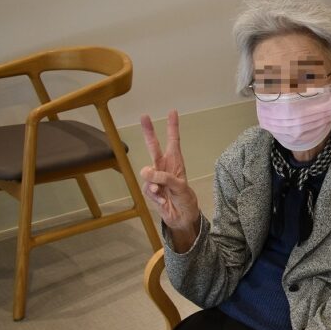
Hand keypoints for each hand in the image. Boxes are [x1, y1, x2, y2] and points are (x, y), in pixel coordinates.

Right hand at [140, 110, 200, 247]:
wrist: (182, 218)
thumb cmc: (186, 200)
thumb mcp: (180, 187)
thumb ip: (164, 178)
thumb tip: (146, 172)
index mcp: (176, 162)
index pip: (173, 141)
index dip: (172, 127)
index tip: (173, 111)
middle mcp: (164, 166)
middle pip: (154, 146)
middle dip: (149, 132)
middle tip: (144, 116)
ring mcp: (155, 177)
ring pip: (146, 171)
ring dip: (154, 182)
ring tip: (163, 192)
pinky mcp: (150, 189)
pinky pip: (147, 188)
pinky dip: (154, 194)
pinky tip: (162, 200)